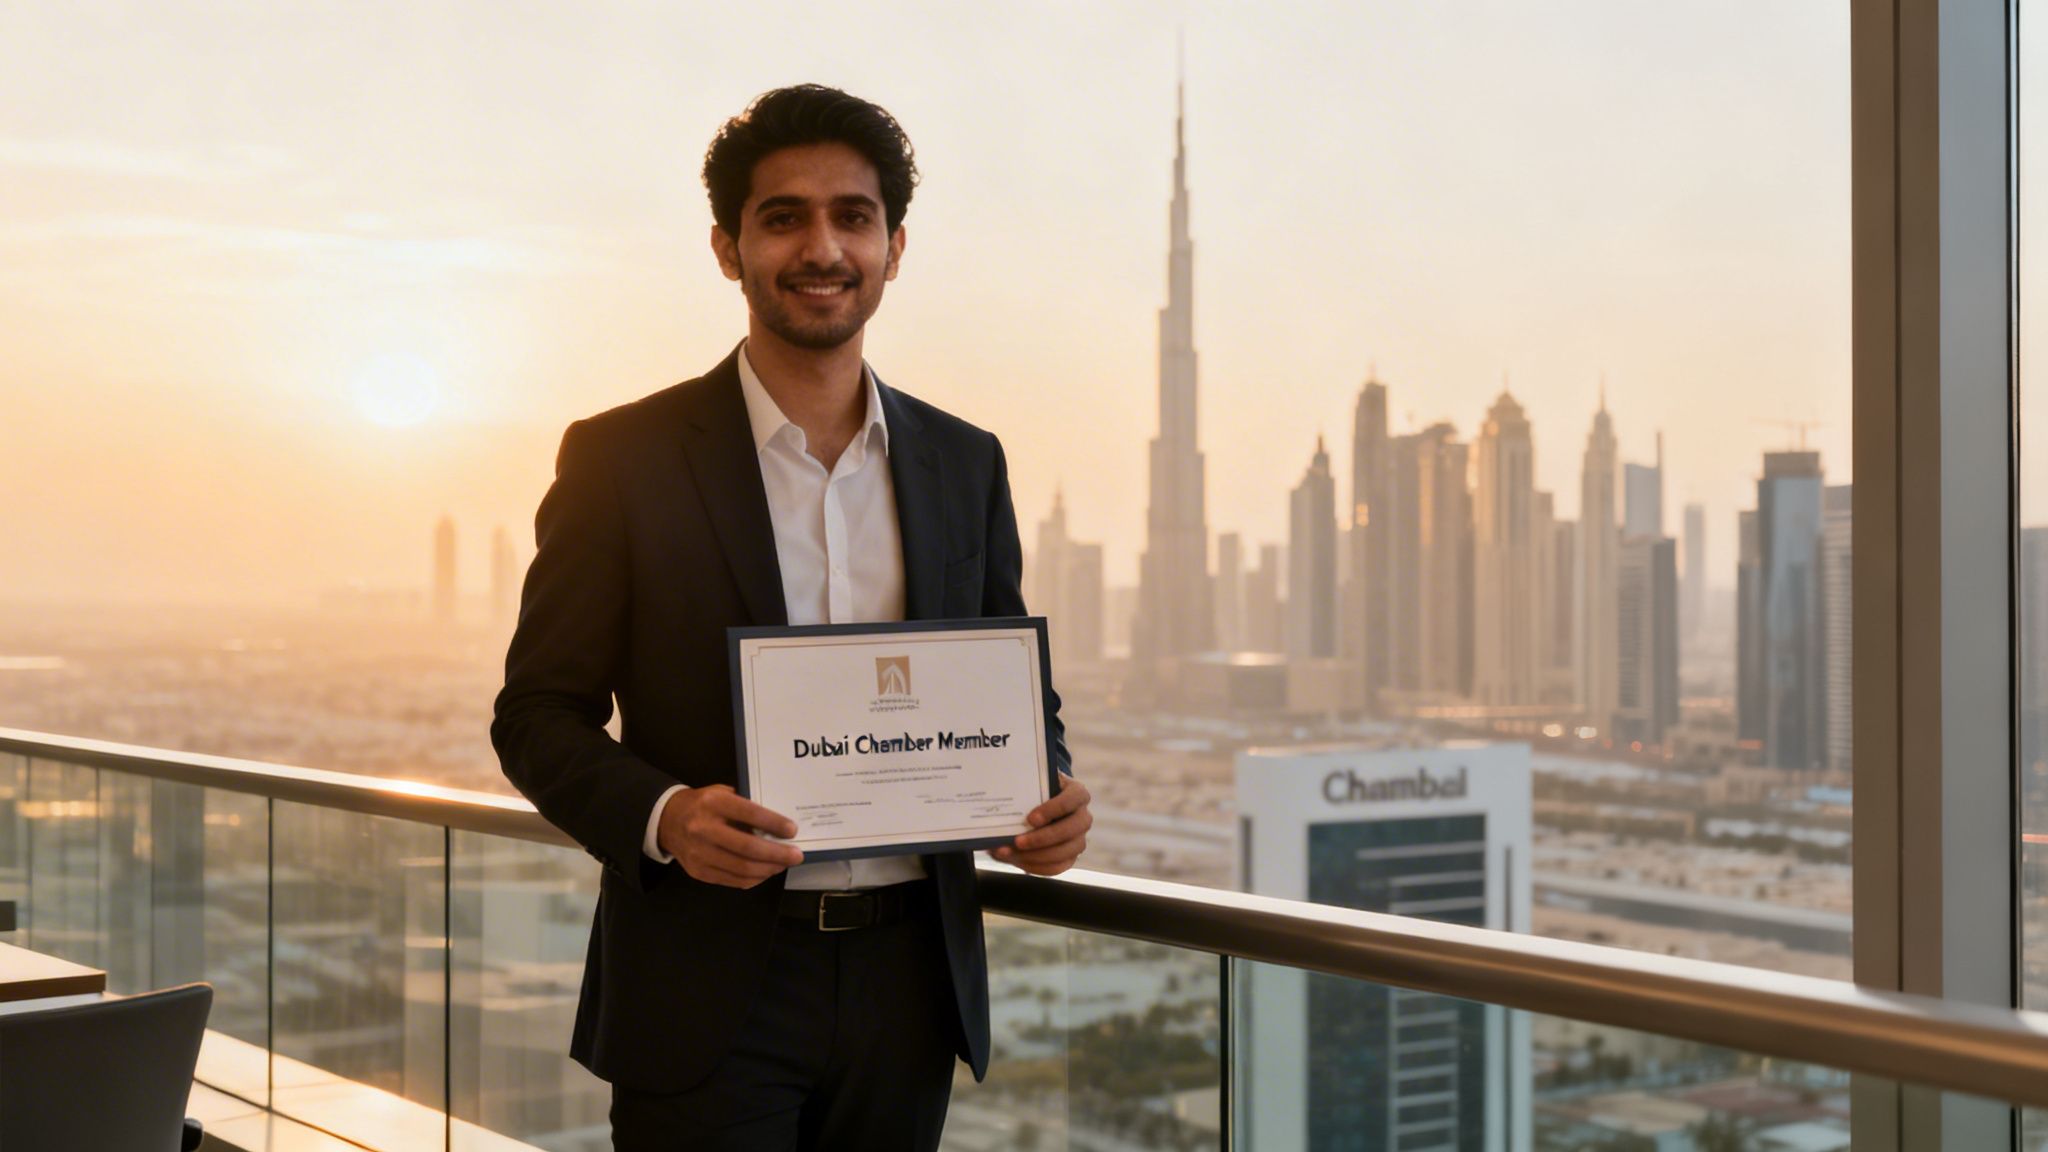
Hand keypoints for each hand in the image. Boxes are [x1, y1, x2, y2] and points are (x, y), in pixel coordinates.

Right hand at [657, 785, 802, 887]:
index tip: (792, 830)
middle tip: (796, 856)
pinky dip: (754, 879)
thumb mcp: (721, 793)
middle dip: (777, 854)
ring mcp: (699, 854)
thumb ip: (745, 805)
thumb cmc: (702, 804)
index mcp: (713, 803)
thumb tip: (777, 824)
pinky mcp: (699, 872)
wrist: (666, 821)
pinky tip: (765, 872)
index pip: (749, 814)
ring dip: (768, 869)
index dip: (774, 824)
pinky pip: (733, 880)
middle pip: (747, 847)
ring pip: (742, 868)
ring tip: (783, 864)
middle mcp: (703, 829)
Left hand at [991, 774, 1090, 875]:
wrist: (1041, 807)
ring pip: (1064, 852)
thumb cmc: (1037, 793)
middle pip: (1070, 830)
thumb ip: (1024, 792)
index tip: (1031, 819)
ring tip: (1009, 853)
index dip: (1053, 809)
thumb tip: (1002, 808)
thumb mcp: (1034, 786)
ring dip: (1035, 856)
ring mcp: (1079, 839)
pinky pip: (1057, 867)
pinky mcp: (1071, 857)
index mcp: (1077, 794)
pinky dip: (1035, 866)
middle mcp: (1083, 817)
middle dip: (1043, 838)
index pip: (1072, 799)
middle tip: (1018, 841)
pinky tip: (1017, 860)